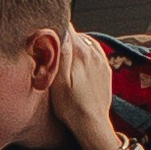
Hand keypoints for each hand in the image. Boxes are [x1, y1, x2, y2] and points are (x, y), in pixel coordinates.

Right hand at [48, 28, 133, 149]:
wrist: (92, 124)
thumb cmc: (72, 107)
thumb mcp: (58, 82)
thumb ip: (61, 54)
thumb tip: (60, 31)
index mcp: (80, 53)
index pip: (67, 27)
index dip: (54, 26)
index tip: (46, 31)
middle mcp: (93, 53)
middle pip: (75, 33)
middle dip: (62, 36)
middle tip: (50, 46)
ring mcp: (101, 60)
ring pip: (84, 41)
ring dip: (73, 44)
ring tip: (62, 54)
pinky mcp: (104, 69)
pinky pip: (93, 51)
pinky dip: (83, 52)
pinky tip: (76, 61)